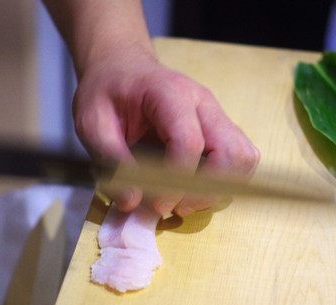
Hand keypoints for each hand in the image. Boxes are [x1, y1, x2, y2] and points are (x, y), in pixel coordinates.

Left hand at [73, 50, 259, 215]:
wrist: (121, 67)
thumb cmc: (105, 91)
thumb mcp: (92, 123)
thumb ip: (111, 160)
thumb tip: (132, 202)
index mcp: (170, 94)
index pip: (190, 143)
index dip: (177, 181)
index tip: (156, 204)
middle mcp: (203, 103)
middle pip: (231, 153)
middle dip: (206, 190)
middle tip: (173, 205)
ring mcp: (216, 115)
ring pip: (243, 158)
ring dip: (219, 189)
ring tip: (184, 200)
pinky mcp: (220, 129)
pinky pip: (239, 160)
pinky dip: (223, 183)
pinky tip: (193, 190)